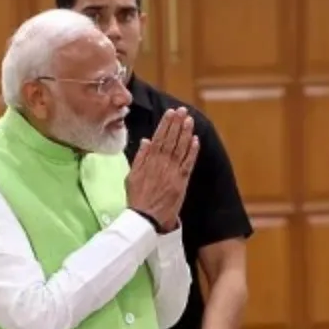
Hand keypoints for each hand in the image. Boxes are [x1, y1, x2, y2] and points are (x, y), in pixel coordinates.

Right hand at [126, 108, 199, 230]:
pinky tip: (196, 140)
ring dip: (186, 133)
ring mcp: (172, 172)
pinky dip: (192, 151)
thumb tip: (146, 140)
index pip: (159, 138)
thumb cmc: (138, 197)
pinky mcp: (181, 181)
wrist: (146, 217)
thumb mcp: (132, 175)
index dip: (166, 124)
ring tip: (190, 120)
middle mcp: (161, 164)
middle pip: (171, 140)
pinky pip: (188, 163)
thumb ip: (140, 157)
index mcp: (149, 161)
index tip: (170, 112)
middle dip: (177, 124)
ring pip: (180, 149)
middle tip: (183, 110)